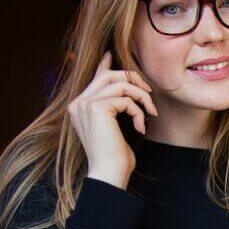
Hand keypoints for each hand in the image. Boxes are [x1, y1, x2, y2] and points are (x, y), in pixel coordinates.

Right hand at [68, 51, 158, 188]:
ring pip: (120, 84)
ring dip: (141, 97)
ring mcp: (85, 104)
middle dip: (134, 80)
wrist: (109, 173)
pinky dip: (138, 111)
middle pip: (109, 75)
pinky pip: (126, 98)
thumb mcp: (116, 126)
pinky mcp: (97, 108)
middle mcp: (78, 103)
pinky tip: (140, 128)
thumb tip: (125, 88)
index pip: (94, 78)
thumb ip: (116, 105)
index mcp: (79, 107)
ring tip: (150, 114)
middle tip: (149, 94)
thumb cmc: (115, 156)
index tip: (111, 54)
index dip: (105, 65)